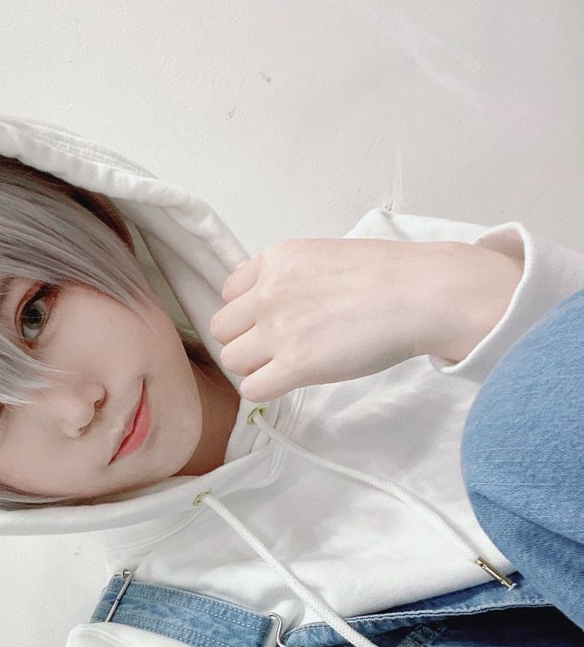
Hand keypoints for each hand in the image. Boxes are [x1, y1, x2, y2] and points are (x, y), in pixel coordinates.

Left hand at [209, 238, 520, 401]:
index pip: (230, 293)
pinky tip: (290, 383)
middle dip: (247, 340)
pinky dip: (266, 390)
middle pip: (223, 329)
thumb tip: (286, 302)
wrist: (422, 293)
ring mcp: (277, 329)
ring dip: (255, 367)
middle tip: (282, 347)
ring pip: (232, 360)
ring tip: (289, 365)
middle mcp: (267, 292)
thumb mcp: (326, 256)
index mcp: (276, 260)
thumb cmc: (390, 275)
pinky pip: (251, 389)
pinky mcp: (294, 365)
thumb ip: (294, 277)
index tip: (275, 321)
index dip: (249, 313)